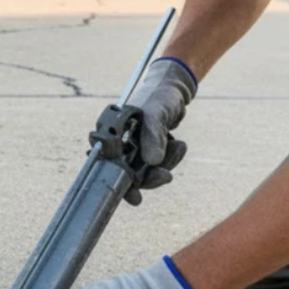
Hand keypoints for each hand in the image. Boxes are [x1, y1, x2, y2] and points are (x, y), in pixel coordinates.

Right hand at [123, 58, 196, 204]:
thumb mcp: (156, 114)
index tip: (135, 199)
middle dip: (150, 177)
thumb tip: (152, 162)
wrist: (174, 88)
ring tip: (178, 145)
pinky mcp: (149, 150)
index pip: (111, 167)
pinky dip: (171, 158)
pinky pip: (159, 165)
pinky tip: (178, 144)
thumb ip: (153, 136)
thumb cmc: (160, 95)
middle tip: (166, 177)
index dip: (121, 186)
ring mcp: (135, 148)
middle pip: (130, 175)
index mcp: (113, 136)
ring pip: (147, 171)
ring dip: (166, 164)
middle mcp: (121, 145)